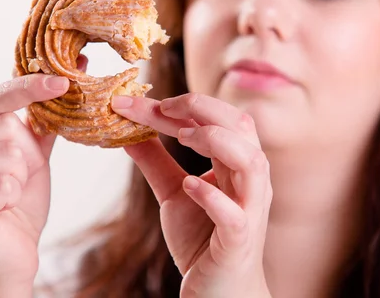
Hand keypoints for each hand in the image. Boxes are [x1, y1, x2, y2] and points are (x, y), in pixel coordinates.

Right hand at [0, 73, 69, 292]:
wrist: (12, 248)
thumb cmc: (19, 195)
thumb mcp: (32, 150)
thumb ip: (43, 115)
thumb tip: (75, 69)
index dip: (29, 88)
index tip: (62, 82)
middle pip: (4, 127)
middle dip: (25, 156)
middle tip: (16, 177)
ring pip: (6, 155)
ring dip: (19, 178)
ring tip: (6, 193)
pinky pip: (3, 184)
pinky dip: (12, 197)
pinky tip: (1, 208)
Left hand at [111, 93, 272, 297]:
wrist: (218, 293)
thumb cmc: (203, 240)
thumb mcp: (174, 193)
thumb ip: (156, 162)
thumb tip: (128, 131)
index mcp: (235, 164)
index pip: (214, 120)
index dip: (178, 105)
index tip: (133, 101)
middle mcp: (249, 180)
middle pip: (242, 126)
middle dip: (203, 107)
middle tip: (163, 106)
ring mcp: (249, 210)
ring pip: (251, 162)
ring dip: (216, 141)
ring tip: (183, 137)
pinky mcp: (239, 241)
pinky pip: (234, 214)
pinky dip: (212, 196)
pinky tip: (189, 185)